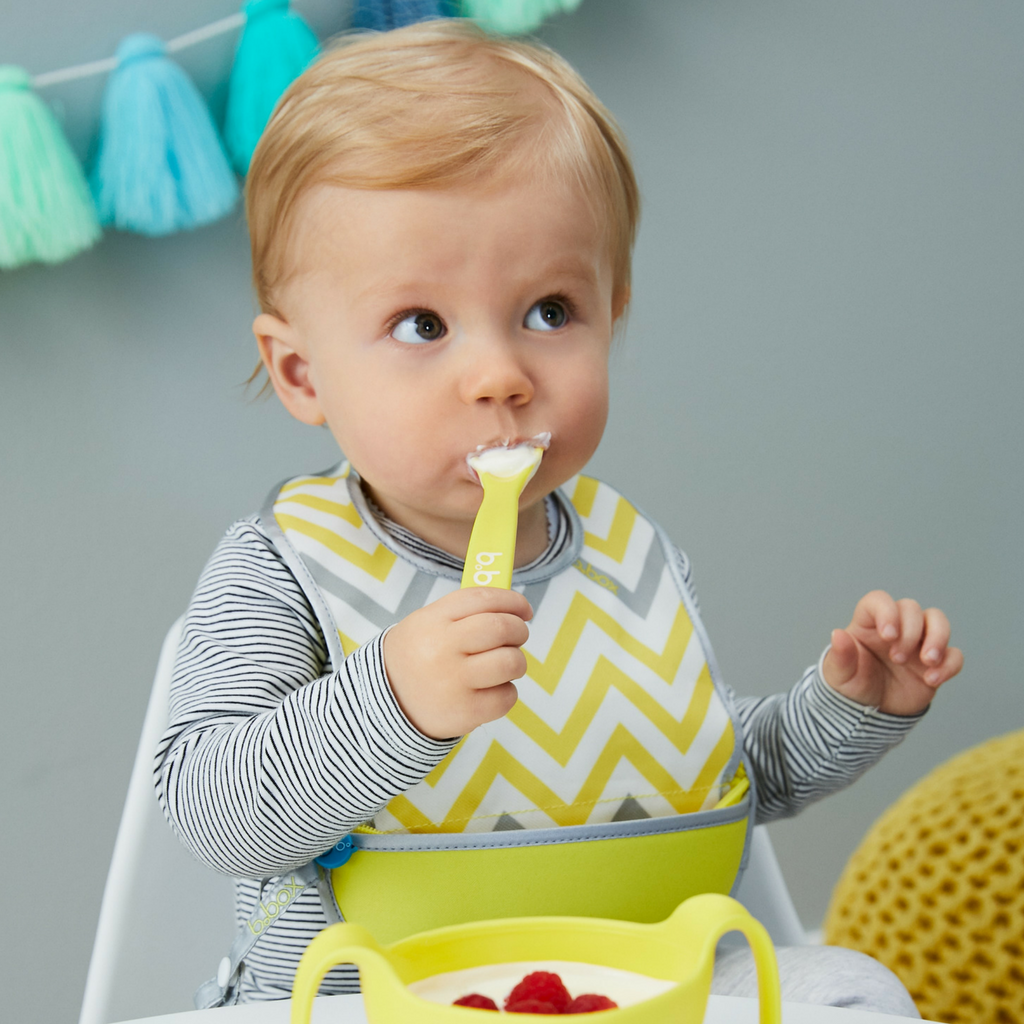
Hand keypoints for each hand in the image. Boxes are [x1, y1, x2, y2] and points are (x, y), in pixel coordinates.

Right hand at [383, 587, 532, 739]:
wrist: (389, 701)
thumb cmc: (419, 655)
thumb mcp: (428, 623)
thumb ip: (466, 611)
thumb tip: (514, 606)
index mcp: (433, 621)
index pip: (483, 599)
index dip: (512, 601)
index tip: (524, 609)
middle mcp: (442, 649)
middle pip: (502, 628)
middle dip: (518, 631)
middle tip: (515, 637)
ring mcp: (454, 682)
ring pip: (511, 662)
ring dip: (515, 662)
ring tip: (501, 666)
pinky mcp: (466, 711)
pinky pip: (507, 696)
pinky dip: (505, 692)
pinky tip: (489, 690)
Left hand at [821, 590, 962, 715]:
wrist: (870, 713)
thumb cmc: (851, 686)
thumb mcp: (840, 675)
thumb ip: (840, 656)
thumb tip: (838, 635)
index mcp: (868, 624)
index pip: (880, 600)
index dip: (887, 611)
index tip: (888, 635)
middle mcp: (896, 627)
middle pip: (911, 608)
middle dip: (910, 632)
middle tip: (897, 659)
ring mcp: (918, 643)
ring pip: (938, 620)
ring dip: (938, 637)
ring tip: (927, 661)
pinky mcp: (935, 663)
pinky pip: (954, 654)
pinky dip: (949, 664)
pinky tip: (932, 680)